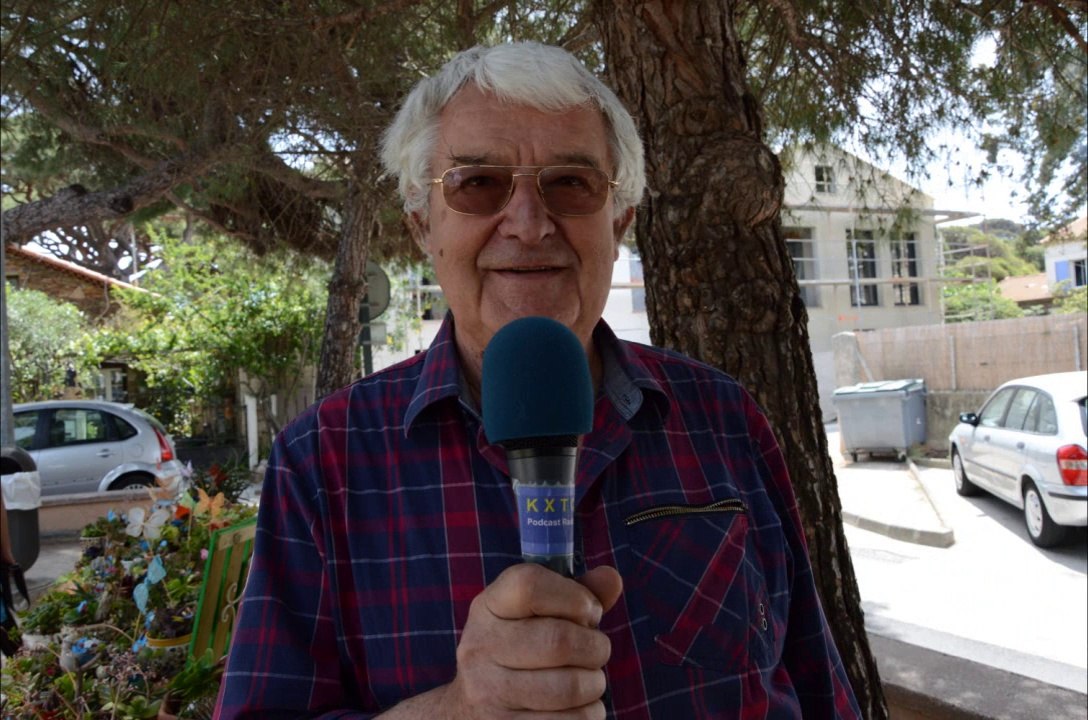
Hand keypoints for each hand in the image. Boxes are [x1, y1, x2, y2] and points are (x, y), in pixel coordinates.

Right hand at [444, 563, 622, 718]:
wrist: (472, 709)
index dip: (573, 596)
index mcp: (488, 607)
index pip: (529, 585)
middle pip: (559, 640)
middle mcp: (480, 647)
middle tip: (595, 651)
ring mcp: (489, 692)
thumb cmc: (520, 651)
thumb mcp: (538, 615)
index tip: (589, 611)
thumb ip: (577, 594)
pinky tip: (577, 706)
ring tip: (587, 679)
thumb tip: (612, 578)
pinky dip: (589, 714)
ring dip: (594, 683)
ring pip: (570, 687)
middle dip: (595, 646)